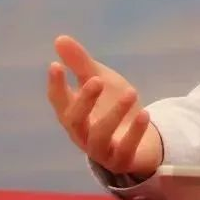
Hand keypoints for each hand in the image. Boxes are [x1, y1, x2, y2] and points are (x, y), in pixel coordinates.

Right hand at [47, 35, 161, 178]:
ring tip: (131, 92)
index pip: (58, 100)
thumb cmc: (113, 107)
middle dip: (84, 100)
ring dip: (114, 114)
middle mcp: (81, 133)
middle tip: (95, 80)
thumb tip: (60, 39)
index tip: (55, 65)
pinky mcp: (121, 161)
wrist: (142, 138)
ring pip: (99, 137)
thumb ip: (81, 63)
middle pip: (74, 120)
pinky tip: (144, 114)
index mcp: (73, 113)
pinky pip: (125, 150)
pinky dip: (135, 133)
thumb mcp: (100, 81)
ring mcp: (101, 150)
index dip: (55, 84)